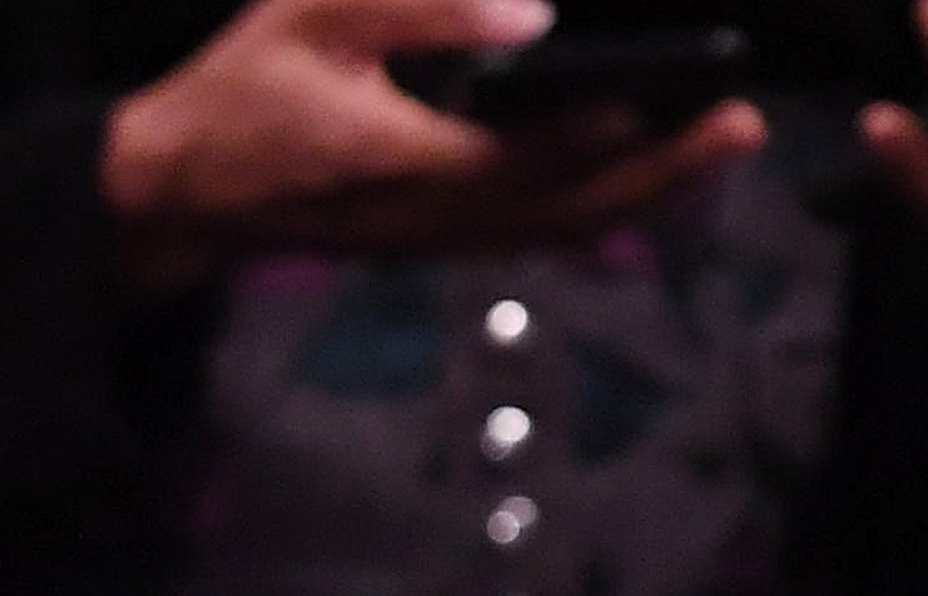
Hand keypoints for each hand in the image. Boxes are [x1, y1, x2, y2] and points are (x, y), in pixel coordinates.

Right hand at [102, 0, 771, 291]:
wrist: (184, 189)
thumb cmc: (244, 91)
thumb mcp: (316, 15)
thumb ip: (423, 7)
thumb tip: (531, 10)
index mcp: (411, 160)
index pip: (541, 151)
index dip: (623, 128)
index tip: (697, 93)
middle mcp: (438, 216)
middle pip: (576, 205)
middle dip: (666, 167)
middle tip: (742, 125)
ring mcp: (440, 239)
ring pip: (563, 227)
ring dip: (645, 193)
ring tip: (714, 148)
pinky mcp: (434, 241)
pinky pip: (534, 233)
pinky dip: (596, 209)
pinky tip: (635, 185)